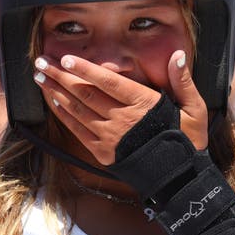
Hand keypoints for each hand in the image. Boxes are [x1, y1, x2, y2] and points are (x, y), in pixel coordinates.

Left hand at [33, 50, 208, 164]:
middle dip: (60, 75)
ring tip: (40, 78)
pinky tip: (53, 101)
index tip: (65, 58)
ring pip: (77, 110)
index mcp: (143, 105)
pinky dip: (64, 114)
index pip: (108, 82)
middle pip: (86, 93)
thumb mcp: (193, 109)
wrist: (178, 178)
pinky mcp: (103, 153)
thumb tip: (178, 55)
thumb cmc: (186, 140)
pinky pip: (78, 130)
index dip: (84, 69)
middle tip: (41, 62)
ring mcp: (110, 138)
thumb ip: (182, 81)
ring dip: (56, 92)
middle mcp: (122, 120)